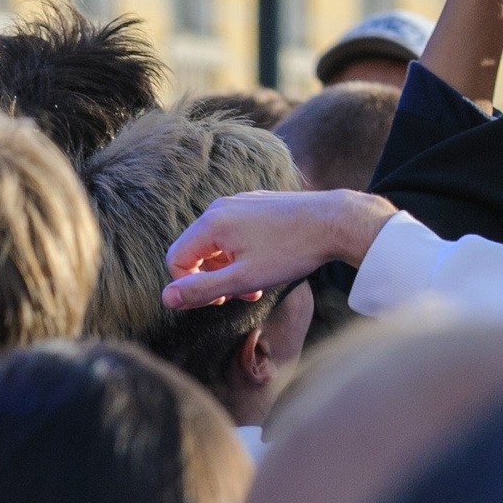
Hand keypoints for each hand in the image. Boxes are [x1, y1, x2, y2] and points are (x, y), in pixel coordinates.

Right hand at [162, 188, 397, 309]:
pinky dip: (242, 253)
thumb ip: (202, 289)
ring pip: (217, 243)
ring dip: (229, 268)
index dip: (189, 286)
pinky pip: (236, 232)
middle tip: (239, 295)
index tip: (218, 300)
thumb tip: (167, 298)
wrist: (335, 221)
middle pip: (196, 250)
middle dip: (212, 278)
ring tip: (255, 285)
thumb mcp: (243, 279)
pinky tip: (266, 264)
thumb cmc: (291, 251)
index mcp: (212, 222)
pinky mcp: (258, 204)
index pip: (176, 259)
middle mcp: (221, 207)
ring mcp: (241, 202)